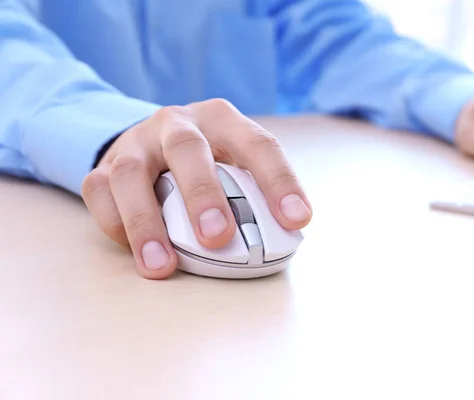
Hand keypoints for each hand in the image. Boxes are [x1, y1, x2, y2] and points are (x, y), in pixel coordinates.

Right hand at [81, 99, 311, 278]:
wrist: (151, 139)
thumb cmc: (206, 160)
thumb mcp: (234, 161)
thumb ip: (254, 191)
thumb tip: (284, 236)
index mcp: (222, 120)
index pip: (257, 144)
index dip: (279, 181)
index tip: (296, 219)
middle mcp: (177, 124)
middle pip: (187, 150)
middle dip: (202, 193)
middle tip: (218, 237)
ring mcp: (136, 143)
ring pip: (132, 173)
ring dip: (147, 221)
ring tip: (163, 265)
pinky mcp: (103, 166)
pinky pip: (101, 193)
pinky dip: (117, 225)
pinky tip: (139, 252)